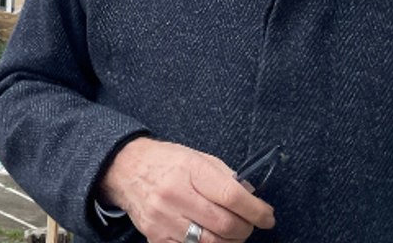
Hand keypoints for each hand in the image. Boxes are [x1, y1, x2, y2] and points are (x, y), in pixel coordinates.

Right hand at [98, 138, 275, 241]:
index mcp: (190, 170)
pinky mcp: (155, 237)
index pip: (233, 197)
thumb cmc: (166, 161)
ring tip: (232, 233)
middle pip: (225, 225)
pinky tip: (209, 236)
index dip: (257, 211)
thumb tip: (252, 199)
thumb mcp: (198, 158)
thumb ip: (226, 178)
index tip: (267, 216)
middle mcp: (175, 195)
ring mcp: (164, 219)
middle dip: (246, 229)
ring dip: (230, 242)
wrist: (126, 169)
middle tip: (249, 225)